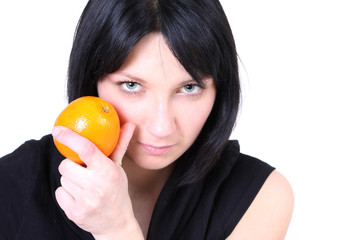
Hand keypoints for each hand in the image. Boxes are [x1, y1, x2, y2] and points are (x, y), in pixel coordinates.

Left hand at [52, 123, 143, 238]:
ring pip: (63, 179)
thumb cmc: (117, 192)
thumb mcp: (119, 168)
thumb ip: (120, 145)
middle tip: (82, 170)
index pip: (86, 149)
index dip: (70, 137)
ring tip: (84, 185)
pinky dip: (66, 192)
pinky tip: (79, 196)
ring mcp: (85, 201)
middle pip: (66, 165)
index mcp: (108, 172)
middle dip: (71, 165)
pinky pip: (59, 192)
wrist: (116, 223)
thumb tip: (129, 125)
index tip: (58, 130)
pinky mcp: (74, 213)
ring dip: (70, 179)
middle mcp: (97, 186)